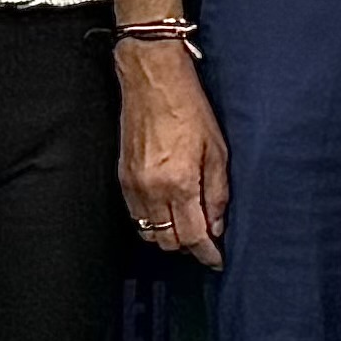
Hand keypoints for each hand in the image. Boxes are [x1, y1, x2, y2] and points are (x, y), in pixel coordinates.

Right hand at [119, 39, 230, 267]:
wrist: (153, 81)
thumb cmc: (189, 108)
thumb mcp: (217, 150)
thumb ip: (217, 193)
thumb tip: (216, 225)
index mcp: (179, 183)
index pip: (192, 236)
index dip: (206, 253)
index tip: (216, 260)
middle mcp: (152, 190)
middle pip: (168, 241)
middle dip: (188, 245)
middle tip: (206, 238)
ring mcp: (133, 185)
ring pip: (149, 233)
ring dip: (169, 236)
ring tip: (187, 224)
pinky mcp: (122, 177)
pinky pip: (135, 215)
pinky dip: (152, 221)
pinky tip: (168, 210)